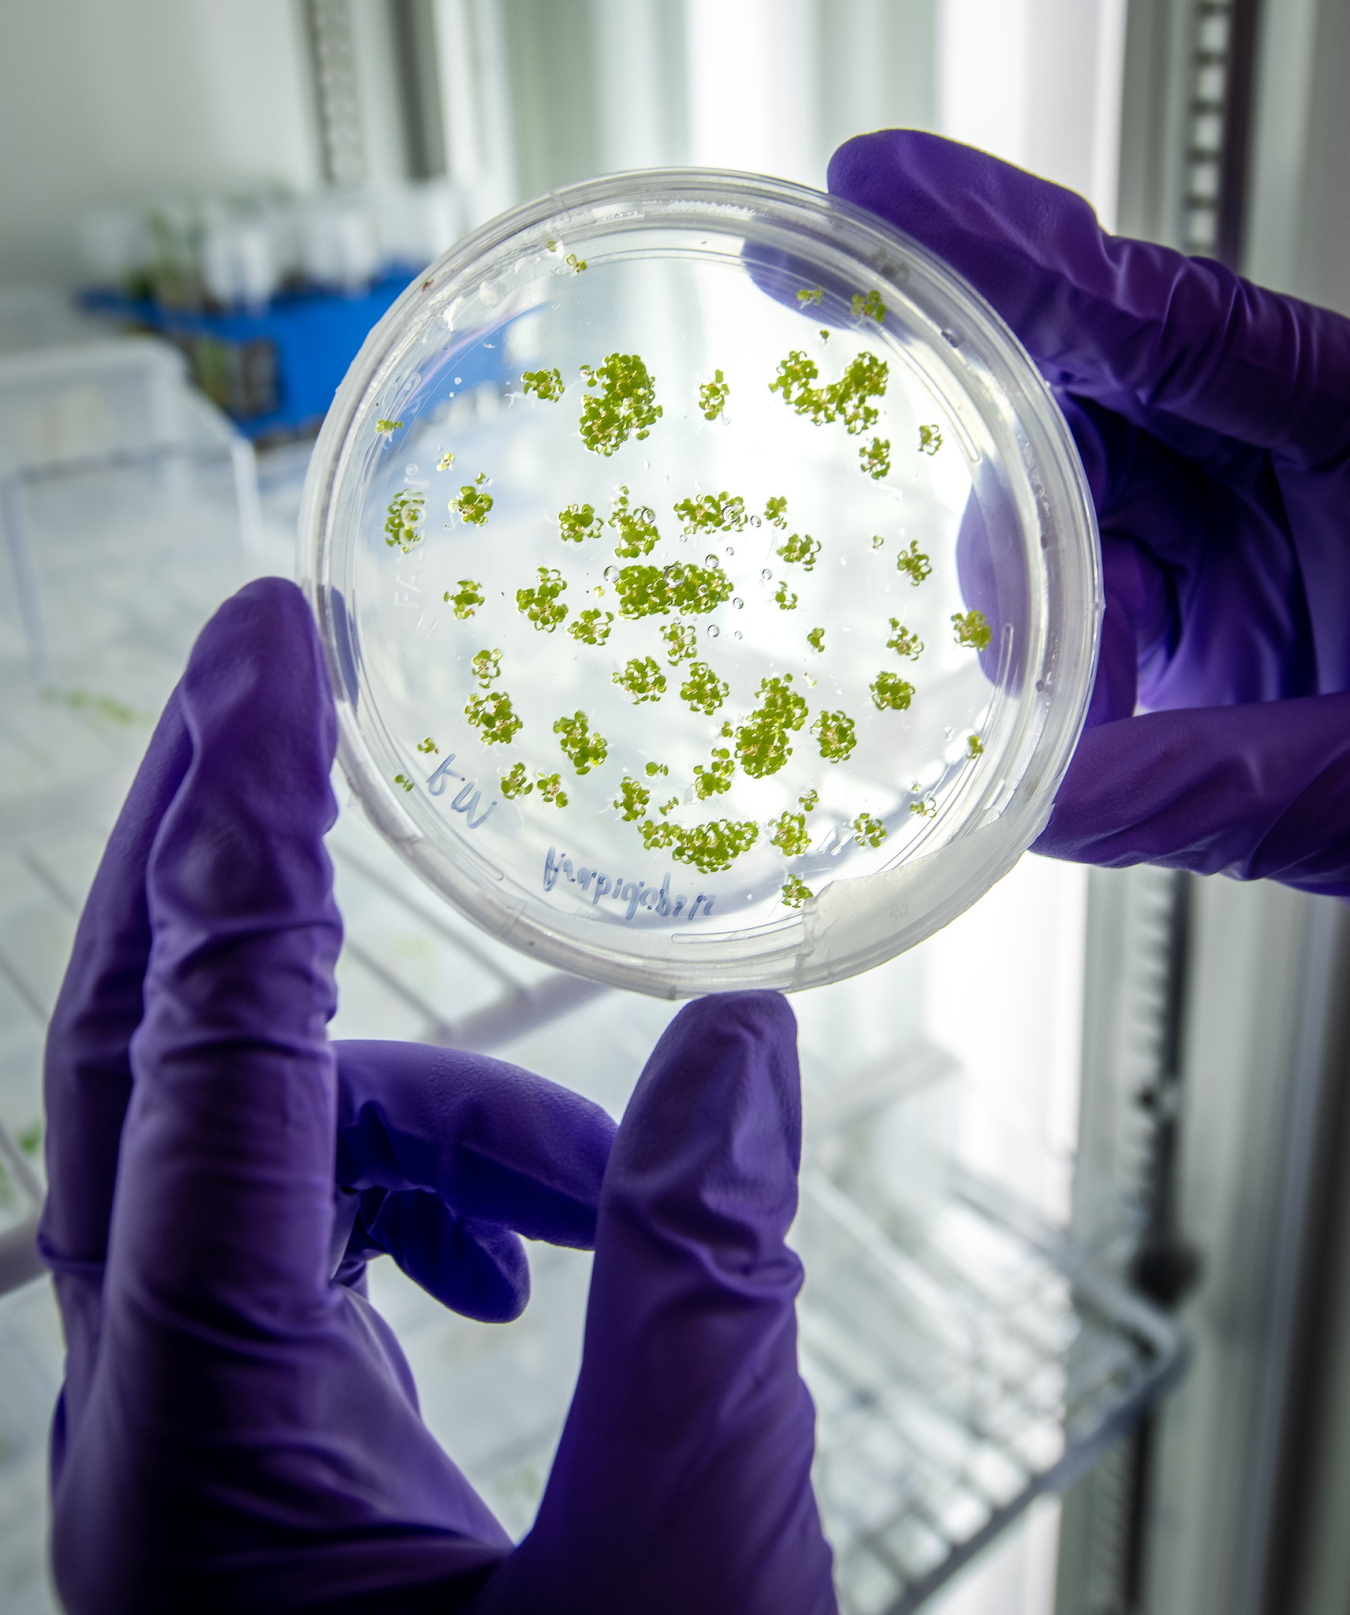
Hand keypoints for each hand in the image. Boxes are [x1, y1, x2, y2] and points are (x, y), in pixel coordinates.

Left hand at [41, 578, 835, 1613]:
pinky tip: (521, 1266)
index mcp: (198, 1434)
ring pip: (272, 1151)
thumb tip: (738, 1039)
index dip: (245, 816)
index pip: (201, 1040)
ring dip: (438, 1119)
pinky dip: (430, 1198)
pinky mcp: (262, 1442)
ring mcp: (194, 1423)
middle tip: (286, 682)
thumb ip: (706, 1273)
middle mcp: (150, 1406)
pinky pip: (315, 1236)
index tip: (272, 645)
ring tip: (592, 1200)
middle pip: (136, 1047)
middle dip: (217, 846)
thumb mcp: (687, 1561)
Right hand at [830, 130, 1349, 895]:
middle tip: (950, 521)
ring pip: (1067, 494)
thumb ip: (1224, 783)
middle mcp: (1287, 448)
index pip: (1164, 321)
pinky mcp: (1203, 587)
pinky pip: (1089, 577)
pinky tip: (1068, 694)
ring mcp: (1240, 517)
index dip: (1012, 256)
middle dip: (996, 456)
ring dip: (1030, 590)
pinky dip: (1056, 640)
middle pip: (1090, 390)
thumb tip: (1043, 808)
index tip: (878, 197)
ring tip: (1062, 684)